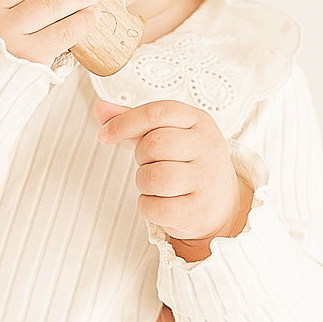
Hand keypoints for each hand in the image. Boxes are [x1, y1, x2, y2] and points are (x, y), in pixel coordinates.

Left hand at [96, 98, 252, 260]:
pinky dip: (148, 207)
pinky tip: (162, 203)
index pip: (157, 112)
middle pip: (153, 145)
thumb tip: (100, 110)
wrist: (223, 205)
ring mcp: (207, 180)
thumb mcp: (170, 135)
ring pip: (152, 177)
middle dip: (140, 158)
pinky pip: (154, 208)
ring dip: (143, 184)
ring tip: (157, 186)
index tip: (105, 135)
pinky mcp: (199, 211)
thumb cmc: (188, 165)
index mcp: (200, 122)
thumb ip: (135, 122)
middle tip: (151, 165)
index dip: (125, 122)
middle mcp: (208, 147)